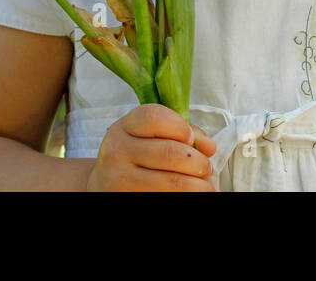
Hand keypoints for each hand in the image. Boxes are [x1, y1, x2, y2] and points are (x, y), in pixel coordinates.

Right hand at [86, 104, 218, 190]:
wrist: (106, 183)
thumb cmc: (138, 154)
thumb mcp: (151, 135)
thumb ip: (182, 133)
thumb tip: (209, 147)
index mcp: (125, 127)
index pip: (154, 118)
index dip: (180, 127)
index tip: (190, 138)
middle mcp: (117, 152)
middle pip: (169, 153)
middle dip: (199, 162)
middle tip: (207, 168)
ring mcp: (119, 179)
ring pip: (171, 181)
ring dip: (198, 185)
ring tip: (207, 186)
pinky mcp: (125, 197)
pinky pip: (164, 197)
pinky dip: (186, 196)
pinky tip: (195, 194)